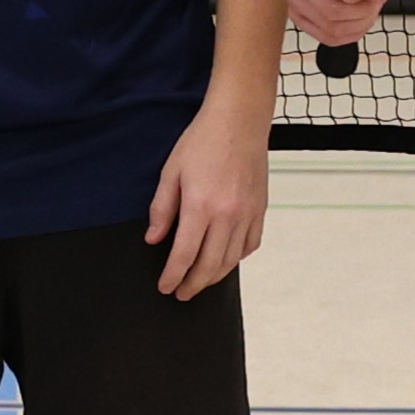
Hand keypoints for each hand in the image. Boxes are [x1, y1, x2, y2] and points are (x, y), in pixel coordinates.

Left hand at [144, 99, 269, 297]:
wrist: (239, 121)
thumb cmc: (202, 142)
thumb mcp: (171, 172)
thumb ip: (162, 209)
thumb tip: (154, 240)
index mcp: (200, 206)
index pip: (184, 255)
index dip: (173, 276)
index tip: (165, 287)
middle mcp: (227, 216)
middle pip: (210, 265)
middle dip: (193, 284)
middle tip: (181, 293)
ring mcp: (247, 214)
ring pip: (231, 260)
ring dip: (214, 276)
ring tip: (200, 281)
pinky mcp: (260, 210)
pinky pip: (250, 245)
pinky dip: (237, 259)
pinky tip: (225, 260)